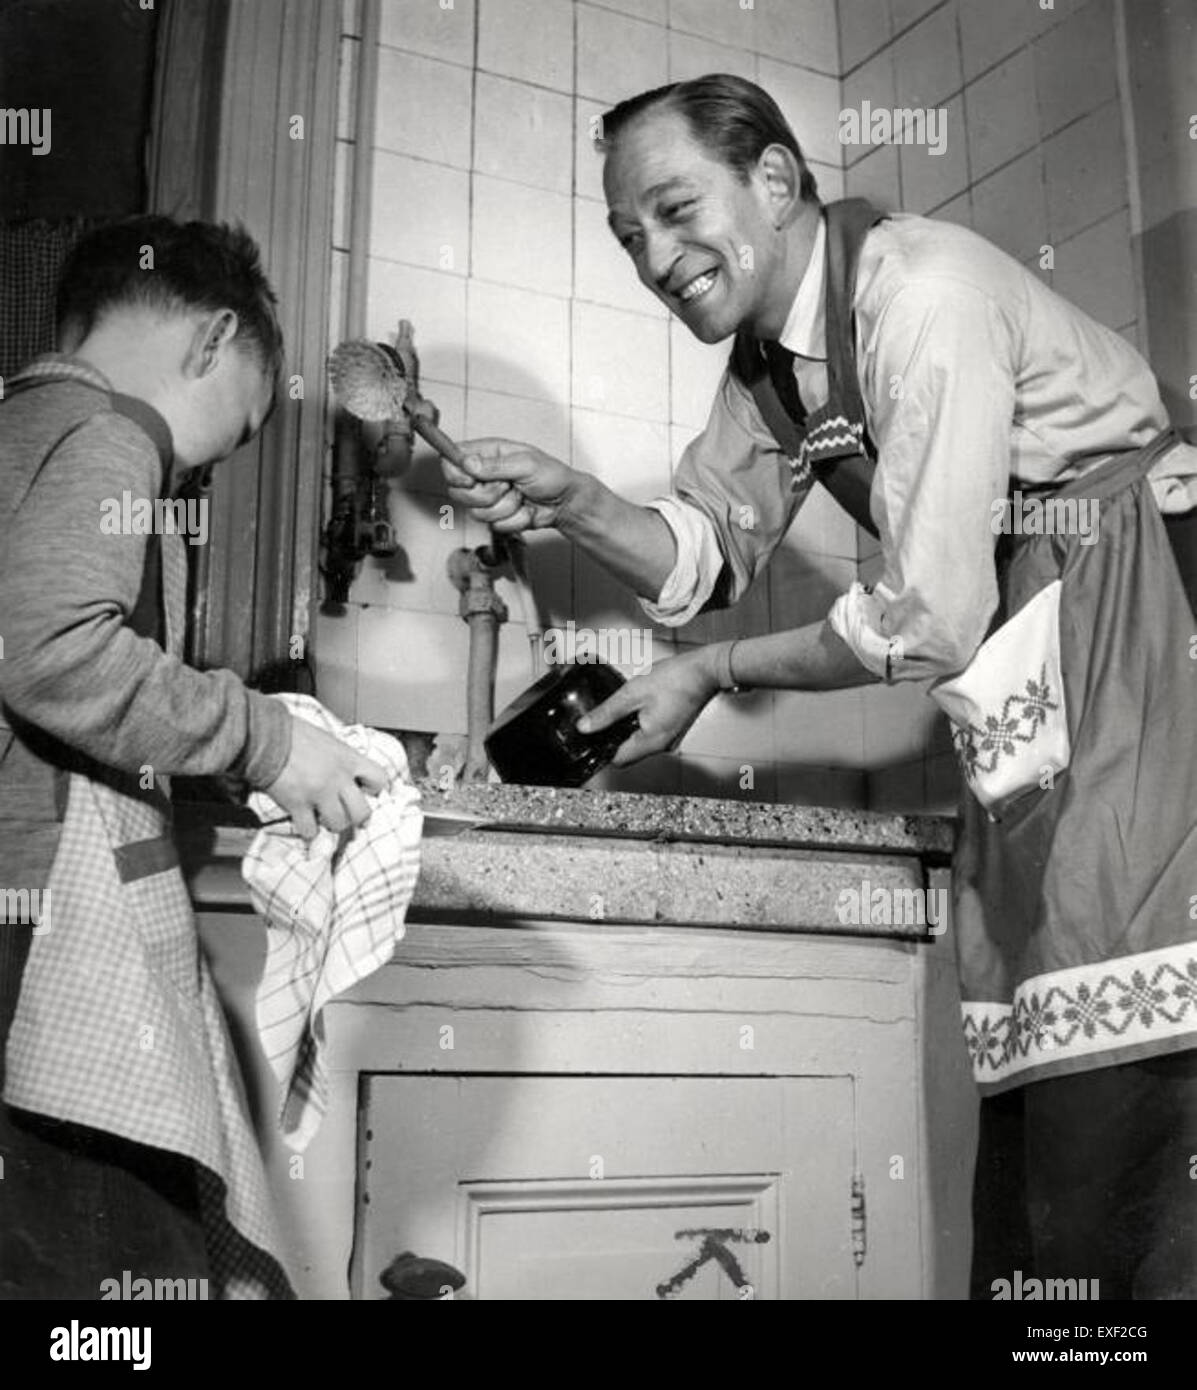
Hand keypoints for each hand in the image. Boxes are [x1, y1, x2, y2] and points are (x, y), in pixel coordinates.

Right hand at [263, 717, 391, 840]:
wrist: (265, 734)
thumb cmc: (293, 733)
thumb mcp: (327, 740)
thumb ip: (341, 759)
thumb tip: (347, 774)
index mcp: (348, 758)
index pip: (380, 779)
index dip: (374, 789)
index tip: (364, 791)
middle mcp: (338, 778)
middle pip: (362, 812)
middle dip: (356, 817)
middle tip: (347, 814)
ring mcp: (319, 793)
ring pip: (338, 824)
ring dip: (331, 823)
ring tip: (322, 817)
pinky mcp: (297, 804)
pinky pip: (310, 830)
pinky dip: (307, 830)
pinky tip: (303, 821)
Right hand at [444, 438, 579, 534]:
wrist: (565, 503)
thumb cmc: (552, 476)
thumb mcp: (525, 463)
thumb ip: (495, 465)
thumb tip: (469, 463)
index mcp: (488, 454)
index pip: (452, 461)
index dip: (455, 473)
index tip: (471, 479)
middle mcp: (484, 476)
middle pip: (458, 491)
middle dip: (486, 494)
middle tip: (508, 486)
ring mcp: (488, 498)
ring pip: (477, 512)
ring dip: (506, 507)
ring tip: (521, 497)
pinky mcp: (497, 517)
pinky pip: (495, 525)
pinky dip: (515, 519)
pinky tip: (525, 510)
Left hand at [576, 648, 721, 765]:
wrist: (705, 670)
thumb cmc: (676, 679)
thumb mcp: (632, 693)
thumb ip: (606, 713)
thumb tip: (585, 727)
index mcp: (651, 741)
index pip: (617, 760)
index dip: (602, 748)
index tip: (593, 733)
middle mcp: (662, 746)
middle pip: (627, 754)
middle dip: (614, 738)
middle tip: (606, 716)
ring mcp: (669, 739)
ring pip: (638, 744)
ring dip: (627, 730)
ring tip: (625, 706)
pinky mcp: (673, 730)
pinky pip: (650, 735)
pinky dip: (639, 725)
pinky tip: (639, 706)